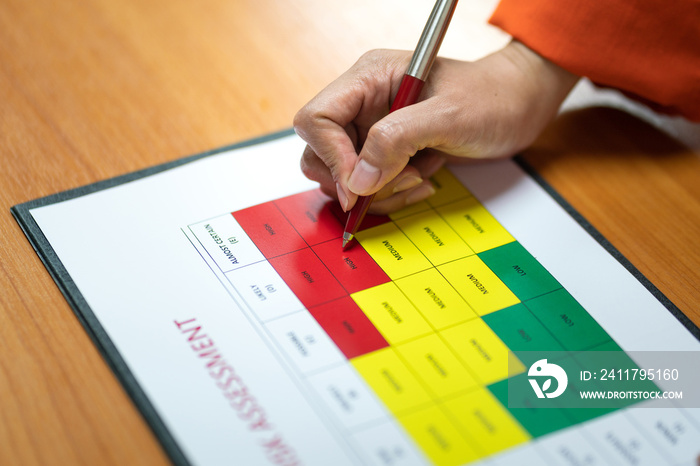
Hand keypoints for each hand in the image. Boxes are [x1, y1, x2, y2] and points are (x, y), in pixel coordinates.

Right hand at [293, 41, 578, 213]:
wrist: (518, 105)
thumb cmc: (492, 96)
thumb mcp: (449, 115)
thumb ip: (398, 139)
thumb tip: (358, 179)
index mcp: (369, 79)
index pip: (318, 118)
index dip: (332, 156)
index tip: (360, 185)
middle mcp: (364, 104)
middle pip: (321, 153)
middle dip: (356, 180)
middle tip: (400, 179)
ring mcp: (373, 131)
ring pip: (345, 178)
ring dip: (379, 191)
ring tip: (419, 177)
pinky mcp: (386, 154)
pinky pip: (369, 187)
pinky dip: (392, 194)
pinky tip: (423, 179)